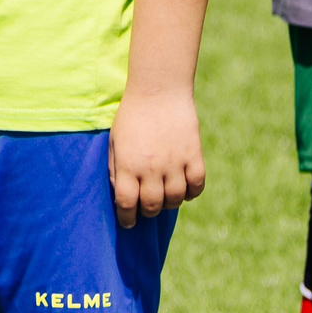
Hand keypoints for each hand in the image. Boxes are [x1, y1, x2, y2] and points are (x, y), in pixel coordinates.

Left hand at [108, 86, 203, 227]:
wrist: (159, 90)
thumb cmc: (132, 115)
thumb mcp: (114, 141)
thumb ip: (114, 168)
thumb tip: (120, 193)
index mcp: (127, 164)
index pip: (126, 202)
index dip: (126, 217)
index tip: (128, 222)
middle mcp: (150, 167)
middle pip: (151, 205)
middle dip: (147, 212)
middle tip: (146, 208)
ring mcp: (174, 162)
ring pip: (175, 199)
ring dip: (169, 204)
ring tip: (165, 198)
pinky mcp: (193, 155)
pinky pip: (197, 185)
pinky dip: (192, 192)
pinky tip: (185, 189)